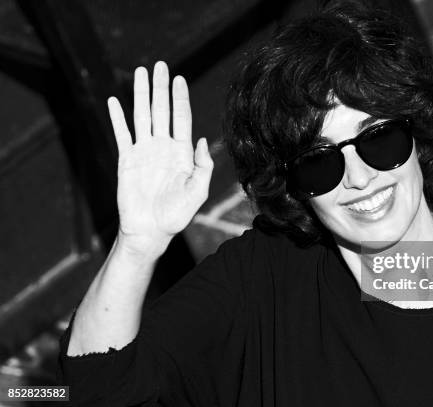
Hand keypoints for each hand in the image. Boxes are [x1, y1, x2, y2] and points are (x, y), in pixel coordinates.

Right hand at [108, 61, 212, 254]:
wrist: (151, 230)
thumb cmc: (177, 215)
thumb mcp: (198, 192)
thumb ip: (203, 166)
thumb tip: (203, 139)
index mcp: (181, 153)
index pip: (181, 118)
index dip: (180, 98)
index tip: (179, 79)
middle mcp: (163, 147)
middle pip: (161, 110)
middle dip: (161, 88)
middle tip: (160, 65)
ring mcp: (144, 152)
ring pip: (141, 116)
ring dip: (140, 94)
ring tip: (140, 73)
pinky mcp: (127, 160)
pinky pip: (121, 134)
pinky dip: (117, 118)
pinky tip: (113, 101)